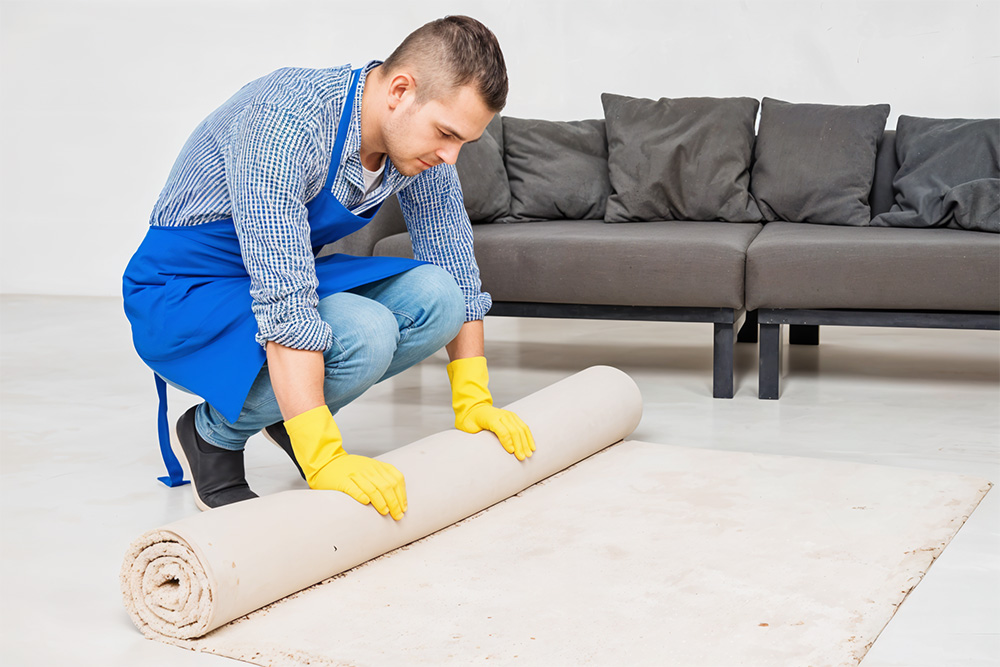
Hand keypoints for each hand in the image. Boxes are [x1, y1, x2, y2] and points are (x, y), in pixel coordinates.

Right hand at [283, 405, 406, 519]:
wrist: (326, 462)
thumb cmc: (350, 470)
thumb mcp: (370, 469)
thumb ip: (383, 478)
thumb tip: (399, 500)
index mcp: (377, 466)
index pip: (396, 479)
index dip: (402, 494)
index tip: (403, 508)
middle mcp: (368, 469)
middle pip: (386, 486)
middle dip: (394, 503)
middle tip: (397, 516)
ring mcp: (355, 474)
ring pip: (373, 488)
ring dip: (381, 502)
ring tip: (385, 512)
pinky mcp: (342, 481)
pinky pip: (353, 488)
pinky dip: (361, 495)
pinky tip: (366, 503)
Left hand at [447, 356, 535, 460]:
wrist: (475, 408)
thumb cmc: (470, 422)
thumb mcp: (468, 428)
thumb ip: (473, 436)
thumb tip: (476, 452)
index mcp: (490, 418)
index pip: (502, 431)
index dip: (507, 442)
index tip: (511, 452)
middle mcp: (502, 415)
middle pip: (514, 431)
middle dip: (519, 445)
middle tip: (522, 458)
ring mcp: (509, 415)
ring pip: (521, 429)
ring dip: (526, 443)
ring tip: (528, 455)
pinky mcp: (513, 417)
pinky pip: (524, 427)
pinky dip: (529, 437)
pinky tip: (532, 446)